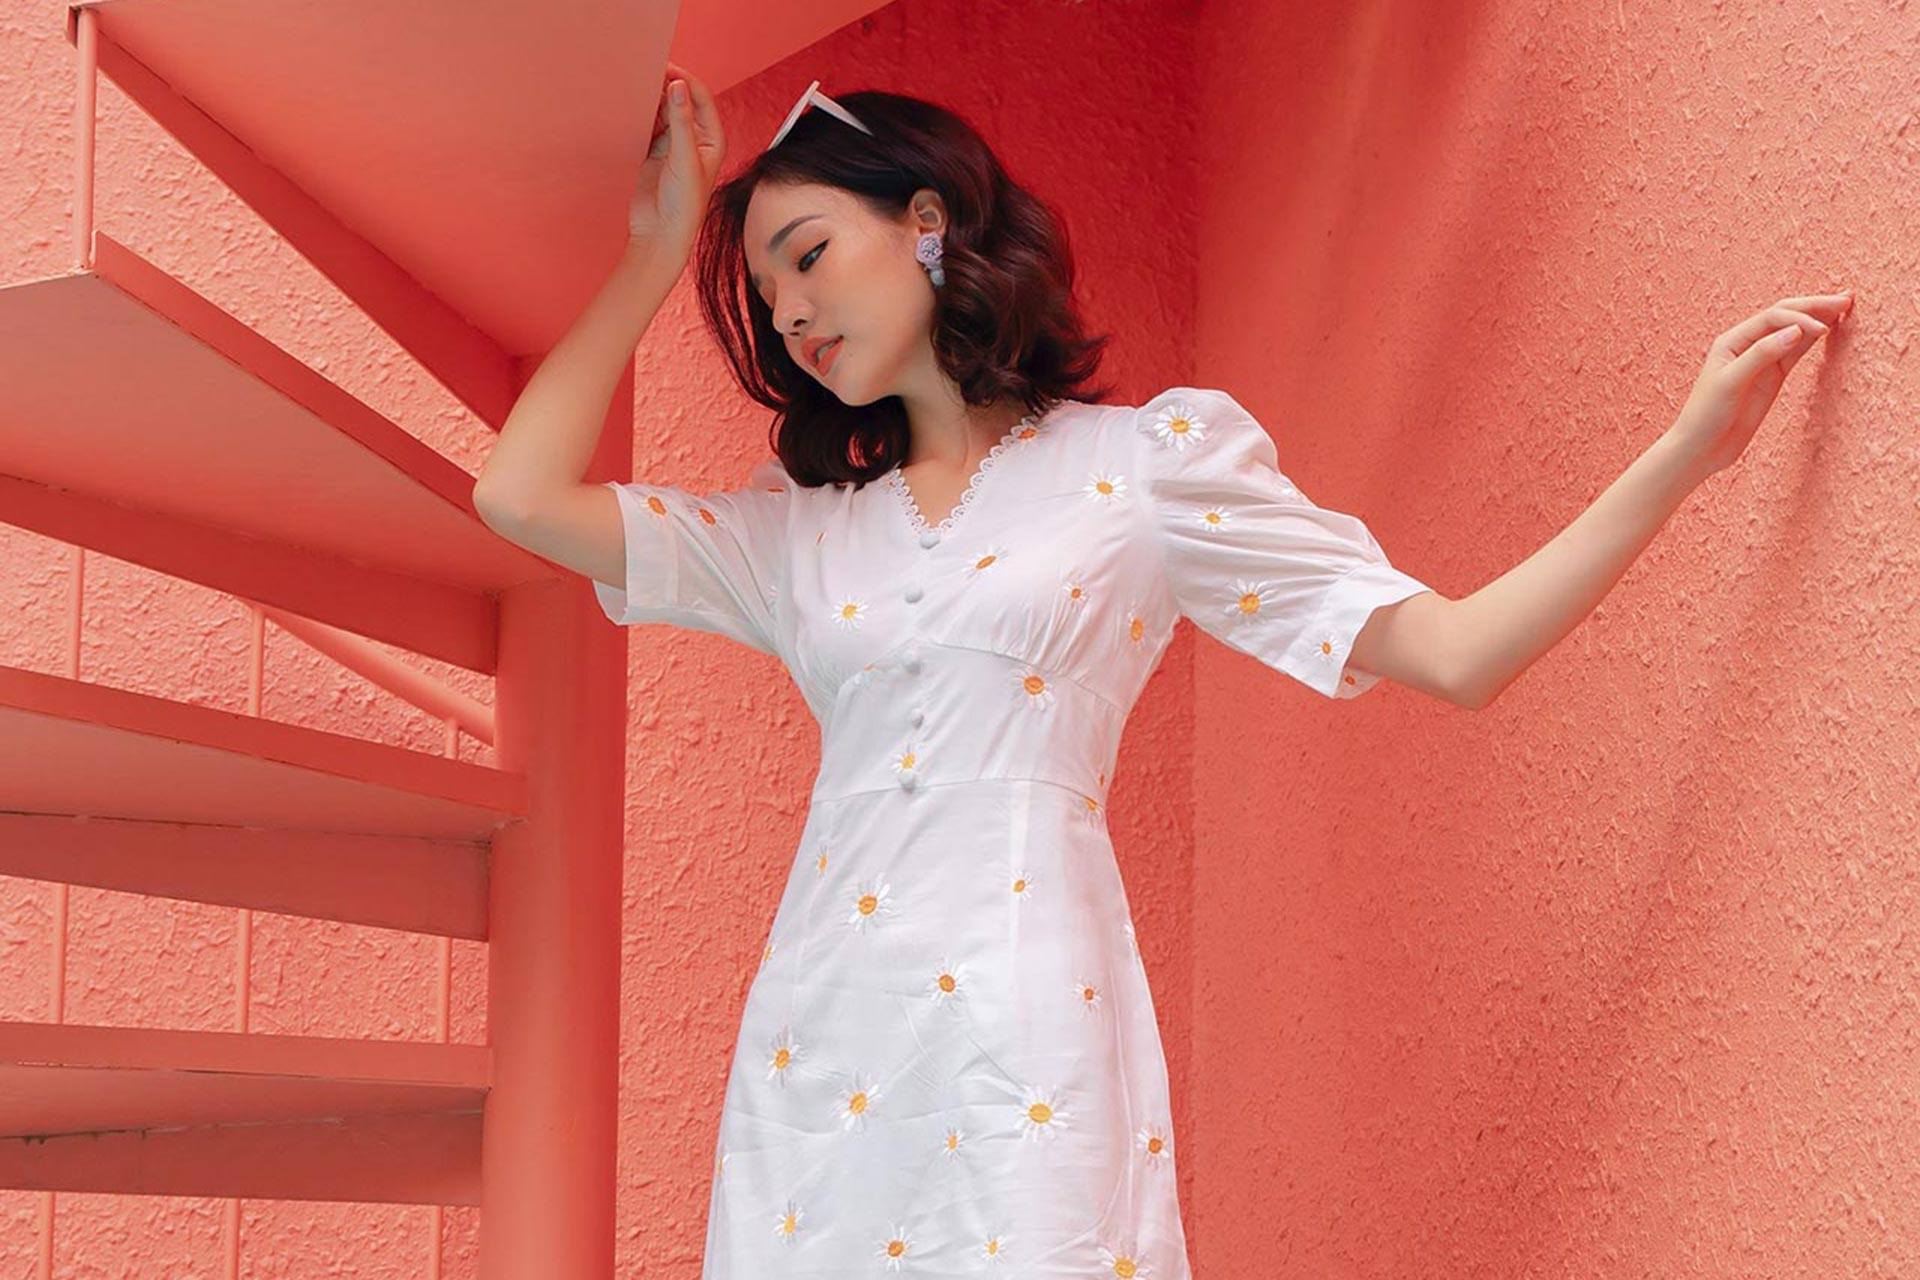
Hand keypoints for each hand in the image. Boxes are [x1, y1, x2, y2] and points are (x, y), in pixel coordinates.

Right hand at [628, 61, 725, 253]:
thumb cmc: (684, 205)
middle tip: (645, 73)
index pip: (701, 98)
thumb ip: (680, 121)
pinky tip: (629, 107)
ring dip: (650, 101)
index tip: (664, 67)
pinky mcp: (653, 153)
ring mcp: (673, 146)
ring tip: (635, 88)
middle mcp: (694, 140)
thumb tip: (678, 86)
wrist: (660, 235)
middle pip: (680, 101)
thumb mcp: (684, 159)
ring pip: (662, 112)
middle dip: (664, 87)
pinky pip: (647, 126)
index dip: (684, 79)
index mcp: (712, 139)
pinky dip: (639, 116)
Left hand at [1667, 291, 1853, 477]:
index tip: (1823, 329)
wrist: (1702, 448)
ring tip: (1844, 307)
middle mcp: (1747, 345)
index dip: (1800, 318)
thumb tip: (1795, 331)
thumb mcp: (1730, 383)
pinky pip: (1796, 352)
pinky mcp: (1772, 378)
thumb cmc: (1705, 415)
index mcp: (1732, 340)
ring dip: (1818, 318)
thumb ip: (1761, 355)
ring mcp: (1762, 361)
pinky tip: (1829, 329)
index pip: (1772, 318)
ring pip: (1794, 332)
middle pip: (1786, 317)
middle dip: (1814, 306)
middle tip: (1846, 299)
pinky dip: (1813, 340)